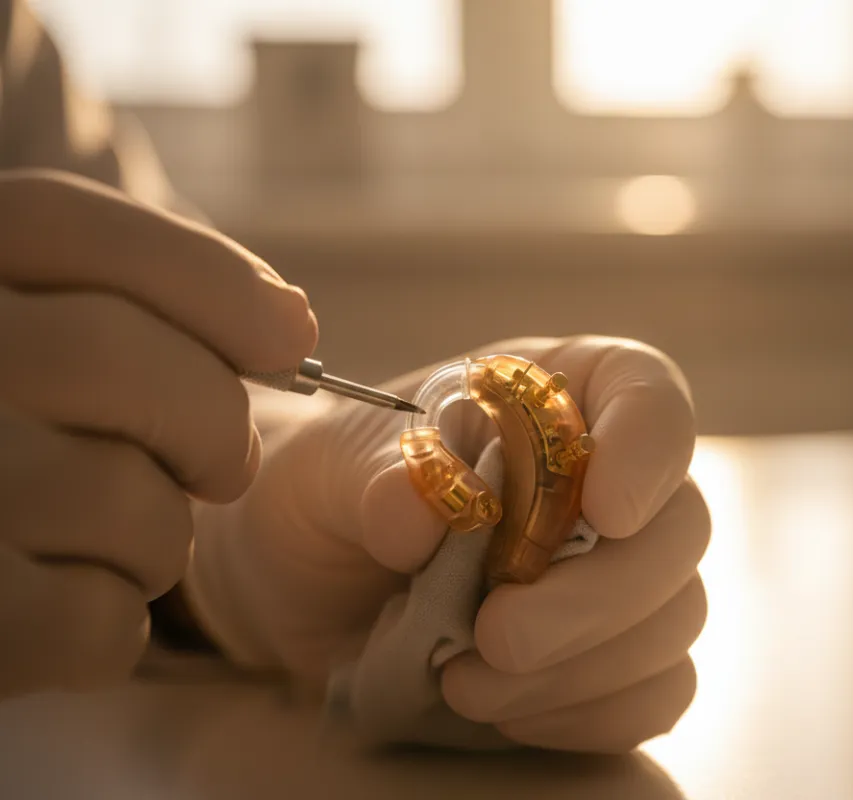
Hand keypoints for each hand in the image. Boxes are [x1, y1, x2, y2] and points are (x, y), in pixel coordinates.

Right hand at [0, 170, 317, 695]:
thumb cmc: (3, 438)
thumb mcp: (27, 340)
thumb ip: (129, 305)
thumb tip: (289, 322)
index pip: (60, 224)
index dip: (204, 275)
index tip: (292, 331)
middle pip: (115, 360)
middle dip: (211, 421)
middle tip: (224, 465)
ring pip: (121, 502)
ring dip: (156, 536)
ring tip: (108, 541)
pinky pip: (89, 619)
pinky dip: (110, 623)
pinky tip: (65, 598)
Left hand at [185, 335, 708, 751]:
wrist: (307, 583)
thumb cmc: (332, 491)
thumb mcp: (330, 465)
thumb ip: (376, 476)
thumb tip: (417, 514)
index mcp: (560, 396)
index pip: (648, 397)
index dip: (647, 450)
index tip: (606, 510)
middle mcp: (608, 478)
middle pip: (680, 526)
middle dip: (600, 595)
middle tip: (499, 636)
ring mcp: (620, 572)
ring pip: (676, 617)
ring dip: (581, 667)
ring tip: (466, 683)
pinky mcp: (611, 656)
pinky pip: (655, 691)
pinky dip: (588, 714)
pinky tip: (506, 710)